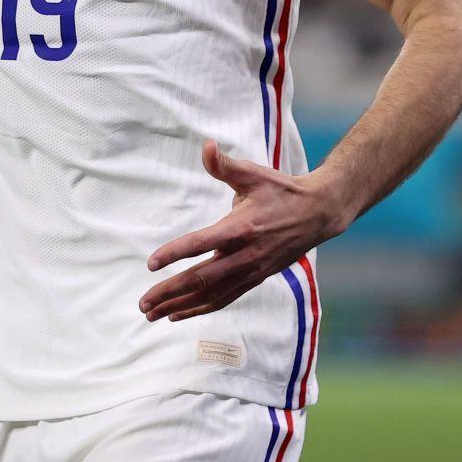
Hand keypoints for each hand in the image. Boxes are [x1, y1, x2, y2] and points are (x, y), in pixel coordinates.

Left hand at [138, 141, 350, 322]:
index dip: (174, 254)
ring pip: (211, 295)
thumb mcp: (253, 173)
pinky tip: (179, 313)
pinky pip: (224, 298)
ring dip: (180, 306)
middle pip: (201, 279)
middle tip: (143, 304)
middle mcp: (245, 255)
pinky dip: (201, 309)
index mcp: (241, 227)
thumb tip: (206, 146)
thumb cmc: (281, 191)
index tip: (151, 264)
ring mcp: (251, 270)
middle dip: (169, 292)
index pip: (201, 244)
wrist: (318, 213)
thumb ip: (225, 165)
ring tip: (152, 314)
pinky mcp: (256, 279)